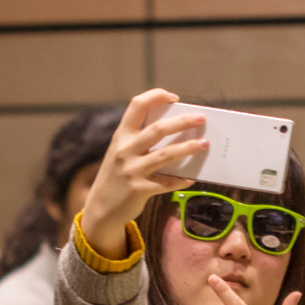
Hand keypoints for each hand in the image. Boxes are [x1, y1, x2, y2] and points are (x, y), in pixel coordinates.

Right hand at [80, 88, 206, 257]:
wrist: (100, 208)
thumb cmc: (117, 176)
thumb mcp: (120, 152)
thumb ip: (140, 141)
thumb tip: (176, 133)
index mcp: (121, 135)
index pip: (137, 105)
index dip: (156, 96)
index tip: (173, 97)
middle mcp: (125, 150)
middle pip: (158, 129)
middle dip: (182, 122)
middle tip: (201, 118)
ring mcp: (132, 170)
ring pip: (166, 155)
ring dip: (188, 148)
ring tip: (204, 144)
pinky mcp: (139, 190)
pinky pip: (167, 183)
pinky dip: (181, 180)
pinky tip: (192, 178)